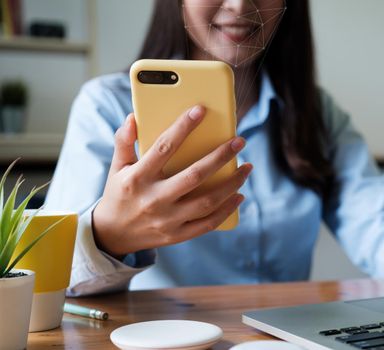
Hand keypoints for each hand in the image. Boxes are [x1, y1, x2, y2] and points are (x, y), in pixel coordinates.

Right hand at [92, 105, 251, 257]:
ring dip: (231, 183)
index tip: (200, 110)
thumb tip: (133, 117)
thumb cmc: (118, 194)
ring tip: (247, 168)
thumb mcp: (116, 168)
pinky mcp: (177, 235)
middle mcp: (154, 199)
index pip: (164, 147)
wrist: (113, 236)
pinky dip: (227, 209)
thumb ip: (124, 142)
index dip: (182, 127)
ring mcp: (167, 220)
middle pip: (195, 175)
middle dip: (221, 156)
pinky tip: (239, 195)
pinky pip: (208, 223)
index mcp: (138, 178)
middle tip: (239, 141)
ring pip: (207, 201)